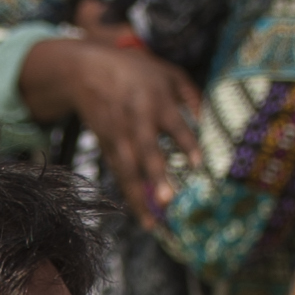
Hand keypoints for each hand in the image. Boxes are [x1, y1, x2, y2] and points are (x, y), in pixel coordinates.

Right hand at [33, 28, 202, 224]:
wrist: (84, 71)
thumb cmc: (134, 71)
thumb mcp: (168, 72)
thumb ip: (191, 95)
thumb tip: (210, 121)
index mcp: (156, 100)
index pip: (174, 124)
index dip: (186, 143)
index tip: (199, 165)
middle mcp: (136, 120)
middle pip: (146, 150)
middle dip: (155, 175)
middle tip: (167, 200)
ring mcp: (118, 135)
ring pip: (127, 169)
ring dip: (139, 197)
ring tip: (152, 223)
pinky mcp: (106, 146)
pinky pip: (119, 173)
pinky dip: (129, 194)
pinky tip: (142, 214)